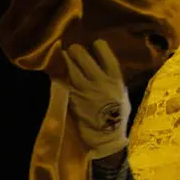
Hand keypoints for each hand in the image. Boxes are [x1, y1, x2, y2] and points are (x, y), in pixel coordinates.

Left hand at [63, 39, 129, 158]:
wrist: (105, 137)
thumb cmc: (117, 117)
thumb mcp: (122, 95)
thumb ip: (113, 81)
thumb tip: (105, 69)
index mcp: (115, 80)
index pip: (107, 56)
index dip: (99, 46)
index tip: (95, 43)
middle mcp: (99, 82)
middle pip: (84, 59)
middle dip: (77, 51)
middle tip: (72, 48)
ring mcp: (84, 90)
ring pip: (70, 69)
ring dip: (65, 60)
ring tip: (62, 55)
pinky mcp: (72, 98)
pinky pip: (64, 82)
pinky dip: (59, 75)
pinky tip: (57, 70)